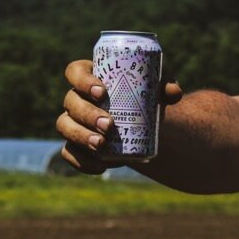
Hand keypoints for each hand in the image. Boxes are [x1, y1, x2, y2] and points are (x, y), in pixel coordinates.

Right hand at [55, 59, 181, 173]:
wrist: (140, 126)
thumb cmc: (143, 99)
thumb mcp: (154, 92)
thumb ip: (165, 87)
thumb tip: (174, 92)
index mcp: (89, 77)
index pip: (74, 71)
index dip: (83, 81)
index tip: (101, 92)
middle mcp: (75, 98)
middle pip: (70, 101)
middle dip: (87, 114)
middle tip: (109, 125)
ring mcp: (72, 122)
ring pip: (64, 126)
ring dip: (81, 136)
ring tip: (101, 145)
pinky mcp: (75, 145)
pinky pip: (69, 153)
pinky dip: (82, 162)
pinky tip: (101, 166)